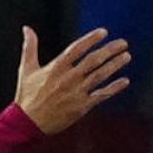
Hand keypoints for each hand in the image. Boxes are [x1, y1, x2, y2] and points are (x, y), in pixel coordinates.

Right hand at [13, 26, 130, 133]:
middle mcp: (68, 78)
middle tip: (123, 43)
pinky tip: (125, 81)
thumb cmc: (26, 96)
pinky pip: (101, 95)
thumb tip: (26, 28)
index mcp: (56, 68)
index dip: (91, 39)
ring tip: (126, 56)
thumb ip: (30, 47)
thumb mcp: (26, 70)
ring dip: (115, 65)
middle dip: (110, 50)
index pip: (77, 48)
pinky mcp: (81, 107)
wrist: (27, 124)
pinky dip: (114, 88)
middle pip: (94, 60)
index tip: (104, 32)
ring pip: (100, 75)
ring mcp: (76, 93)